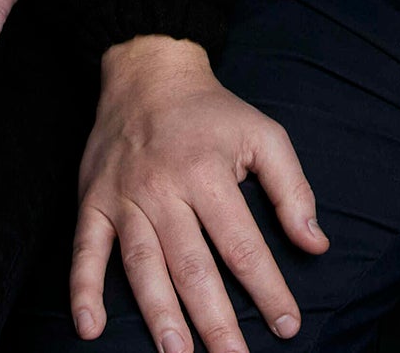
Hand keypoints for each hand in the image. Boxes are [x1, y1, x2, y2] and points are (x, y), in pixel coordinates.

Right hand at [69, 36, 326, 350]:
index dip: (267, 289)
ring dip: (159, 315)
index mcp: (209, 172)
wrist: (147, 72)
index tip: (287, 325)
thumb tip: (316, 245)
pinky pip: (85, 251)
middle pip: (193, 265)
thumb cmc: (212, 113)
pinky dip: (83, 289)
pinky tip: (90, 327)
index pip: (242, 244)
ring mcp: (124, 197)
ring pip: (142, 266)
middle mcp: (164, 188)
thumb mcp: (264, 135)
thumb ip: (293, 190)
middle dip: (216, 320)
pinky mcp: (93, 201)